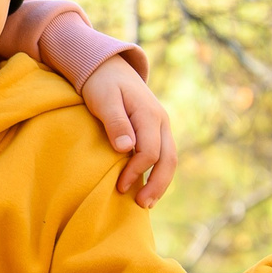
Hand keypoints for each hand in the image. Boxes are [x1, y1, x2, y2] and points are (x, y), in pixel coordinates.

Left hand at [79, 56, 176, 206]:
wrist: (108, 67)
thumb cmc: (101, 84)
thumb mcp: (104, 99)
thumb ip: (115, 122)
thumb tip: (126, 148)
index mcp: (148, 114)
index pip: (149, 151)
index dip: (136, 171)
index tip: (119, 186)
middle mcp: (160, 121)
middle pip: (168, 159)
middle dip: (157, 184)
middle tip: (141, 205)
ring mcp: (161, 126)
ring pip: (170, 158)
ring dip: (161, 182)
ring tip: (146, 203)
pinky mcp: (156, 130)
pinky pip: (163, 155)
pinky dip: (158, 172)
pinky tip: (147, 187)